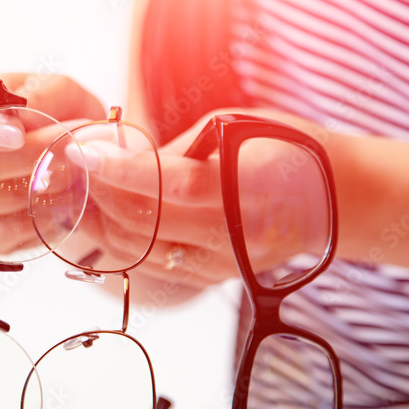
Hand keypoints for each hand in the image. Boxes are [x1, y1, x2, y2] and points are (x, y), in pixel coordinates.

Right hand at [0, 73, 106, 256]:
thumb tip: (23, 119)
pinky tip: (59, 208)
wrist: (71, 159)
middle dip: (21, 160)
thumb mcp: (60, 91)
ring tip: (71, 176)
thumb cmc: (56, 116)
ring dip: (31, 190)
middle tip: (65, 153)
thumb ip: (42, 95)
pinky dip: (30, 221)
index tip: (17, 135)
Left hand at [86, 109, 331, 291]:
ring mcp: (221, 264)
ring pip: (137, 248)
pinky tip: (100, 215)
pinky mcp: (210, 279)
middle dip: (98, 191)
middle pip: (145, 221)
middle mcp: (236, 237)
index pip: (171, 185)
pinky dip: (118, 239)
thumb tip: (121, 163)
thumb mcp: (239, 129)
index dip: (118, 170)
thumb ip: (178, 152)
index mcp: (251, 190)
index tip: (80, 151)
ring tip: (78, 188)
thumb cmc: (288, 150)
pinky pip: (148, 263)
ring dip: (100, 218)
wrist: (337, 199)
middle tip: (71, 165)